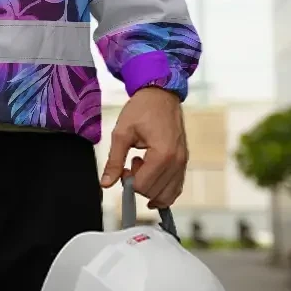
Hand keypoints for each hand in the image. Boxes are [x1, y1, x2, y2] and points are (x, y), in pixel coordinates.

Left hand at [100, 86, 187, 208]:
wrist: (161, 94)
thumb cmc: (141, 109)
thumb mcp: (122, 132)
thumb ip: (114, 160)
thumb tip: (105, 184)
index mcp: (162, 154)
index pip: (143, 186)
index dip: (128, 181)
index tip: (123, 167)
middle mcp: (177, 162)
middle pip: (154, 193)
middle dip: (138, 184)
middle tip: (131, 164)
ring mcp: (183, 163)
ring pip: (167, 195)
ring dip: (150, 187)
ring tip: (142, 165)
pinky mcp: (184, 162)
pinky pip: (176, 188)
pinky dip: (162, 189)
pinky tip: (151, 177)